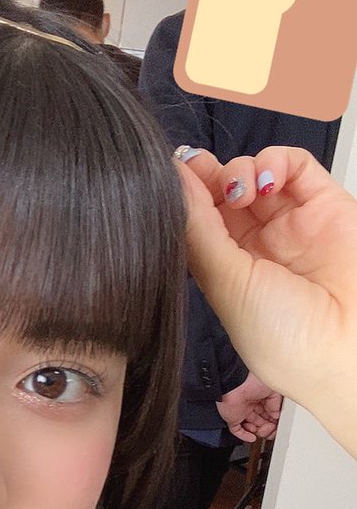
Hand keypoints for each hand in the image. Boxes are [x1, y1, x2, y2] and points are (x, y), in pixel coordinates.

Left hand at [176, 146, 356, 457]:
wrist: (347, 348)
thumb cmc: (285, 337)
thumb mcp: (224, 285)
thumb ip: (198, 231)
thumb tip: (174, 184)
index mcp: (229, 275)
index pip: (200, 225)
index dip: (186, 197)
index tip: (170, 177)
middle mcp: (259, 249)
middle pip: (223, 195)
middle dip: (208, 177)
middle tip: (199, 169)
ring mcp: (292, 225)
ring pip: (256, 176)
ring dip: (240, 171)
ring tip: (241, 193)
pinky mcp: (326, 205)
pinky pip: (296, 166)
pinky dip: (276, 161)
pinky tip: (266, 181)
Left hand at [216, 373, 282, 443]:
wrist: (235, 383)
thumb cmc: (252, 380)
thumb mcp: (273, 390)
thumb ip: (277, 404)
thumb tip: (277, 415)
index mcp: (261, 398)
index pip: (270, 414)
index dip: (275, 421)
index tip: (279, 426)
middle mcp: (252, 405)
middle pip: (262, 422)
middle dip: (269, 428)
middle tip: (273, 431)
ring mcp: (241, 412)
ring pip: (252, 428)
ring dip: (259, 432)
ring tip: (263, 432)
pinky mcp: (232, 418)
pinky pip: (237, 431)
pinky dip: (245, 436)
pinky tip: (252, 438)